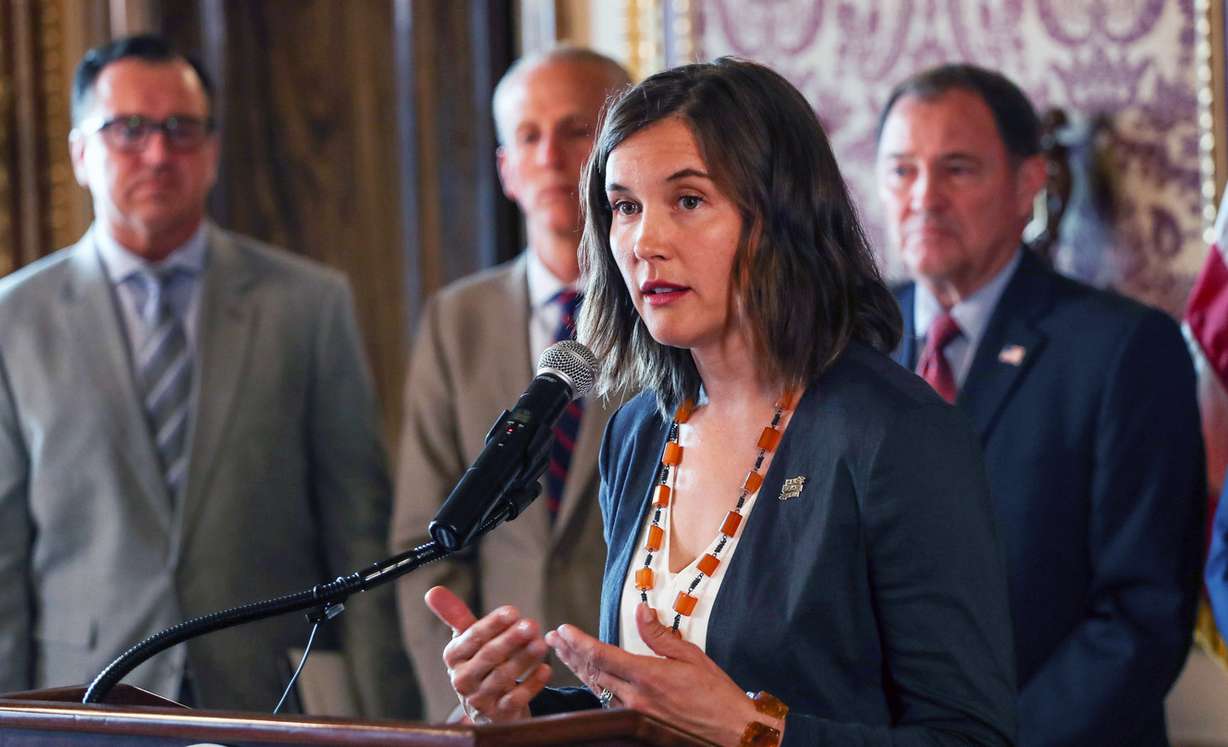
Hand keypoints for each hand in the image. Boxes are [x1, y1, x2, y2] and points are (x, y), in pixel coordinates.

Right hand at [424, 586, 551, 722]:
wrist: (486, 705)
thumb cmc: (479, 662)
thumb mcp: (467, 640)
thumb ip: (455, 615)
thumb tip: (433, 591)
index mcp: (453, 656)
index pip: (472, 637)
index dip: (493, 624)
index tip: (513, 611)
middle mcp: (462, 679)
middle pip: (488, 656)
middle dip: (511, 640)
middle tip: (532, 624)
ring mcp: (479, 699)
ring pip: (503, 677)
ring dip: (524, 659)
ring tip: (541, 644)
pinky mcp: (498, 715)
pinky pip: (516, 699)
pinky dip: (532, 684)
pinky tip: (546, 669)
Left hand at [545, 603, 770, 745]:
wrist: (732, 731)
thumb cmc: (716, 695)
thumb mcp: (690, 656)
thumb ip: (659, 635)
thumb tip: (640, 611)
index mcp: (647, 675)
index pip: (601, 655)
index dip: (578, 642)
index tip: (563, 630)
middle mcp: (634, 697)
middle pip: (592, 671)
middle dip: (570, 653)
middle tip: (554, 638)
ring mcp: (634, 712)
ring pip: (596, 688)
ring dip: (578, 668)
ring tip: (563, 653)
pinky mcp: (637, 722)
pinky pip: (608, 701)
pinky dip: (594, 685)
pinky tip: (588, 677)